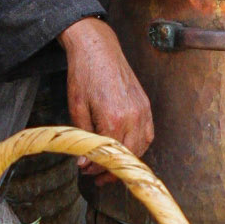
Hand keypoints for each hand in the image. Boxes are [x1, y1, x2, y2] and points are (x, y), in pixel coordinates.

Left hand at [59, 17, 154, 178]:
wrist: (97, 47)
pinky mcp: (145, 104)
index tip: (86, 171)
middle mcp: (133, 116)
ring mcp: (142, 110)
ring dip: (127, 160)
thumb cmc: (84, 74)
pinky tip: (125, 149)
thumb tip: (85, 163)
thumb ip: (83, 138)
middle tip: (97, 176)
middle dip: (112, 170)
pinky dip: (138, 146)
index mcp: (114, 118)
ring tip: (110, 166)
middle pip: (129, 156)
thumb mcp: (76, 108)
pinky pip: (148, 133)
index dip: (97, 167)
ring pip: (142, 147)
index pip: (109, 155)